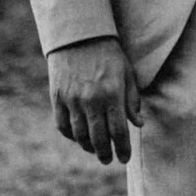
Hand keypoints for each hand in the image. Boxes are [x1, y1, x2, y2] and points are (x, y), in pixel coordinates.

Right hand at [46, 35, 143, 163]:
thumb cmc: (108, 54)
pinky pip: (63, 125)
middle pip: (98, 138)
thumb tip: (138, 124)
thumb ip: (132, 101)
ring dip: (88, 147)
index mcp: (112, 94)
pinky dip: (71, 135)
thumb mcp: (127, 74)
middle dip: (105, 153)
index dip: (122, 149)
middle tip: (108, 159)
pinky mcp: (57, 98)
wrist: (79, 36)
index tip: (124, 158)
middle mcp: (91, 100)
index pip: (119, 131)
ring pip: (79, 135)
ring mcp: (72, 100)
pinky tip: (78, 137)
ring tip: (95, 150)